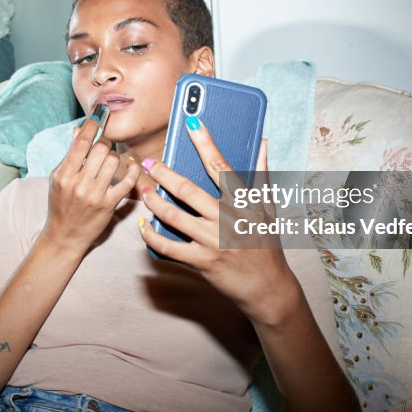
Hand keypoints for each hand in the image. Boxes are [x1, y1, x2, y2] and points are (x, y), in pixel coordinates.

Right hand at [44, 116, 140, 255]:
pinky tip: (132, 165)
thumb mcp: (58, 179)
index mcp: (63, 175)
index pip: (80, 143)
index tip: (99, 116)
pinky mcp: (109, 205)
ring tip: (110, 161)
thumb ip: (69, 155)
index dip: (92, 126)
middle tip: (104, 146)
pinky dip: (133, 170)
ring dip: (115, 156)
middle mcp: (79, 184)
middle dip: (105, 143)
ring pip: (114, 161)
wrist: (64, 236)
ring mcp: (95, 195)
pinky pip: (127, 181)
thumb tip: (77, 130)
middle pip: (101, 149)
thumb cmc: (60, 204)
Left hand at [139, 121, 295, 322]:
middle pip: (187, 190)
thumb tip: (261, 143)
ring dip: (153, 202)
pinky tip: (143, 226)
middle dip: (163, 173)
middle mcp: (226, 220)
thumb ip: (261, 175)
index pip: (221, 166)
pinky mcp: (201, 262)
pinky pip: (168, 246)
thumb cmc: (267, 245)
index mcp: (243, 203)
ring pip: (172, 216)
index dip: (205, 143)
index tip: (192, 123)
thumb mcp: (267, 209)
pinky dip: (151, 235)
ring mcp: (212, 242)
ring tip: (144, 191)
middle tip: (148, 162)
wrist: (268, 289)